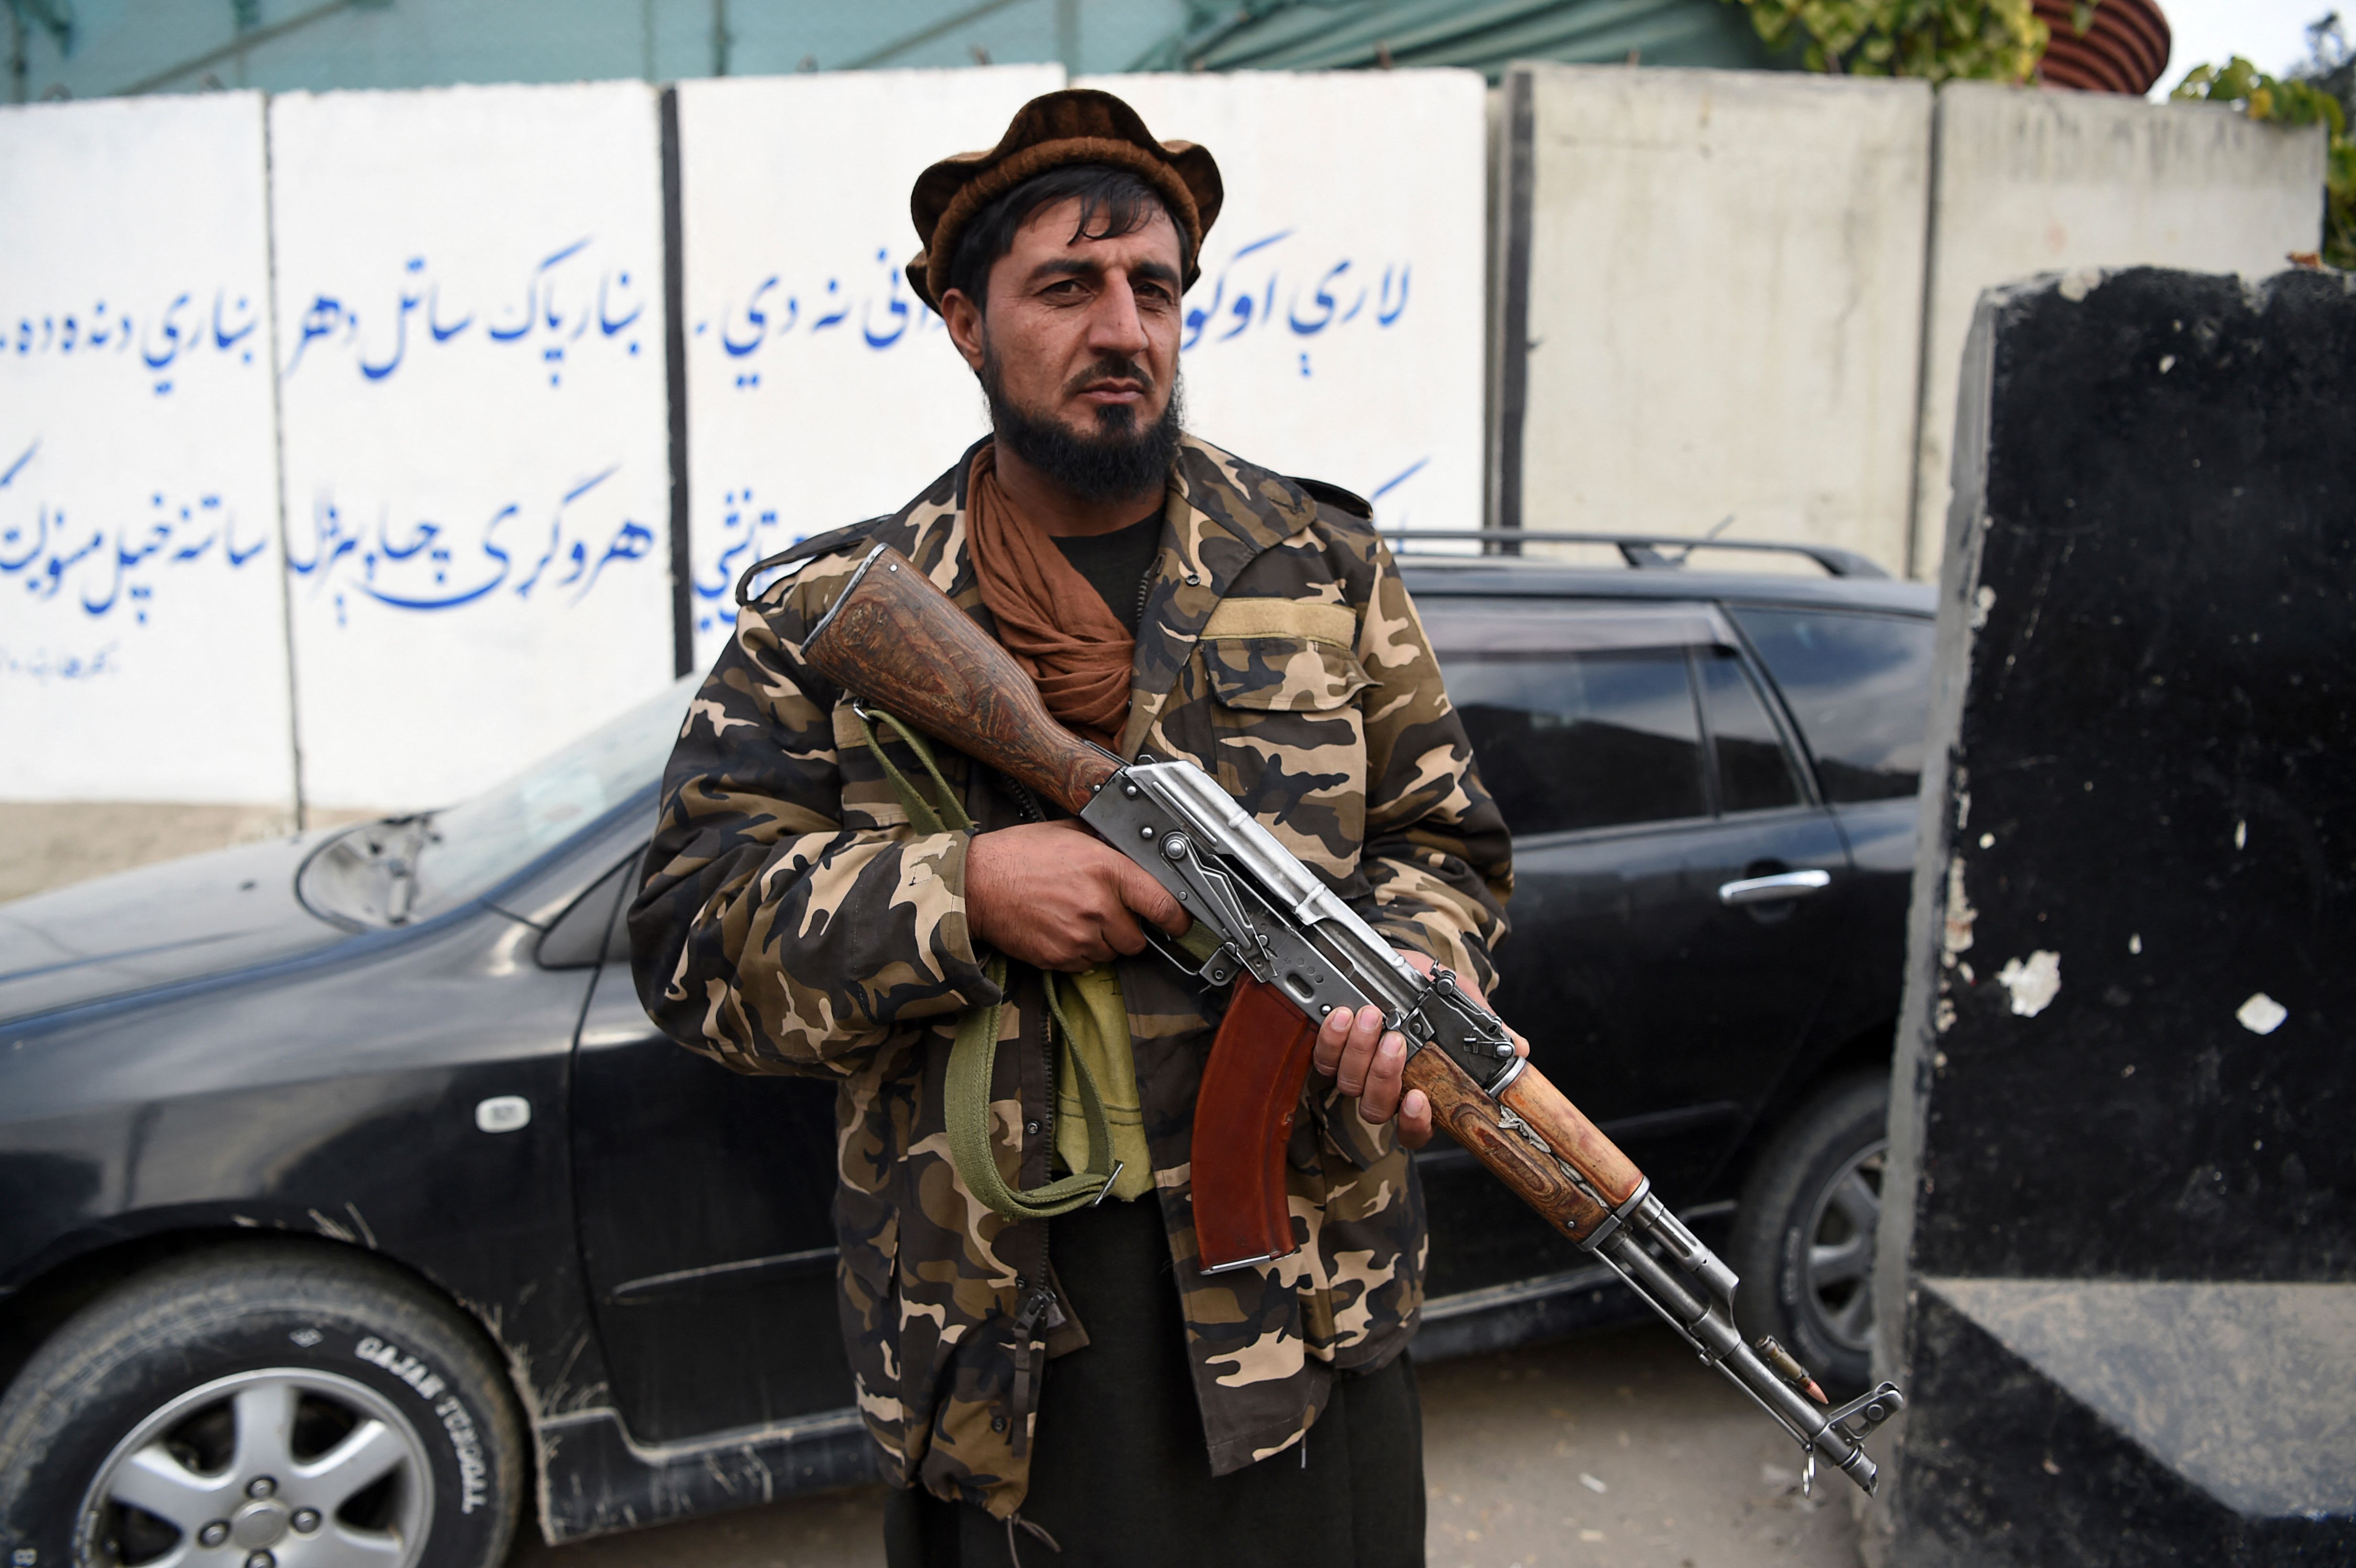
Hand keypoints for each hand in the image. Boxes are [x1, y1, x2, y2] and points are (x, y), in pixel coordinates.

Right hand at [965, 820, 1190, 971]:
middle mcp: (1098, 905)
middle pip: (1138, 939)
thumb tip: (1136, 854)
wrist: (976, 884)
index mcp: (1106, 869)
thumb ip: (1107, 846)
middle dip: (1128, 929)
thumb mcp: (1070, 834)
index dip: (1177, 918)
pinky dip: (1080, 953)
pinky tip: (1061, 929)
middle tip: (1108, 914)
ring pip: (1112, 954)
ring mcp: (1079, 935)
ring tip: (1076, 917)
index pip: (1163, 904)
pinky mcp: (1060, 957)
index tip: (1179, 922)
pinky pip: (1086, 964)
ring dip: (1103, 942)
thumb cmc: (1018, 855)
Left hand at [1314, 950, 1526, 1149]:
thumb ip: (1485, 1026)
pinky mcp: (1334, 1051)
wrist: (1403, 966)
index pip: (1415, 1130)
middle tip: (1395, 1040)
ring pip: (1349, 1084)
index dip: (1414, 1123)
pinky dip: (1331, 1040)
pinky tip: (1343, 1017)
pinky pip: (1324, 1060)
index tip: (1418, 1099)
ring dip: (1358, 1052)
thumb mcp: (1464, 1004)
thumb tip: (1520, 1048)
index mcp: (1422, 1089)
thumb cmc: (1435, 993)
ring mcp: (1357, 1071)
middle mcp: (1387, 1089)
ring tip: (1370, 1018)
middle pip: (1377, 1107)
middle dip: (1384, 1075)